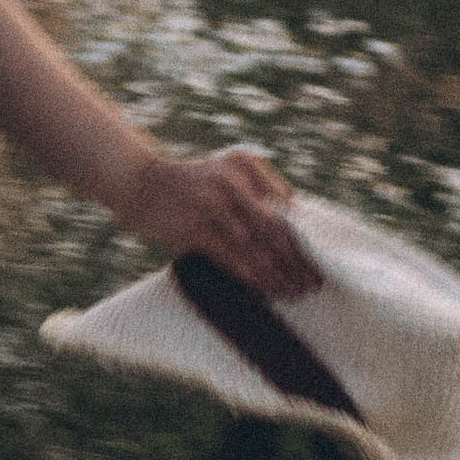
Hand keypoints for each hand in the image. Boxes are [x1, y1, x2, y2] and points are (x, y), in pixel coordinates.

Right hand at [115, 146, 322, 305]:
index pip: (284, 207)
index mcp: (246, 167)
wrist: (140, 182)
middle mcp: (233, 184)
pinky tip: (265, 289)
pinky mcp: (195, 229)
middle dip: (296, 260)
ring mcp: (213, 207)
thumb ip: (258, 190)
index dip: (303, 236)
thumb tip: (294, 223)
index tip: (319, 259)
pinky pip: (230, 258)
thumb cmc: (190, 183)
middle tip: (313, 283)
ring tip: (294, 292)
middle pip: (275, 229)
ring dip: (277, 274)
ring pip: (255, 248)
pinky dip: (251, 276)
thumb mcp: (225, 171)